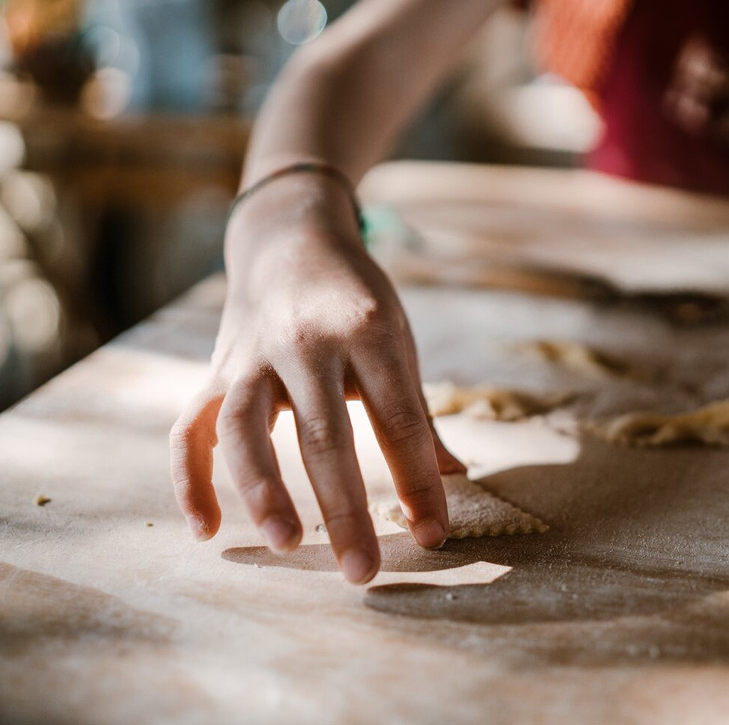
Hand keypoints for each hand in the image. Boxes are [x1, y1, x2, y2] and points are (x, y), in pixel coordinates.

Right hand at [169, 177, 462, 583]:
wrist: (290, 238)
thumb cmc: (356, 302)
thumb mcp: (397, 341)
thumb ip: (417, 414)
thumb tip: (455, 478)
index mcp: (369, 331)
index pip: (399, 420)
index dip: (418, 482)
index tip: (433, 536)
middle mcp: (307, 342)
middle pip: (326, 435)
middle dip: (345, 509)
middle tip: (361, 572)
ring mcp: (253, 355)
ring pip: (247, 429)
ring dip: (263, 491)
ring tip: (286, 543)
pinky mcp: (215, 370)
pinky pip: (191, 428)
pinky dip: (190, 479)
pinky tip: (205, 530)